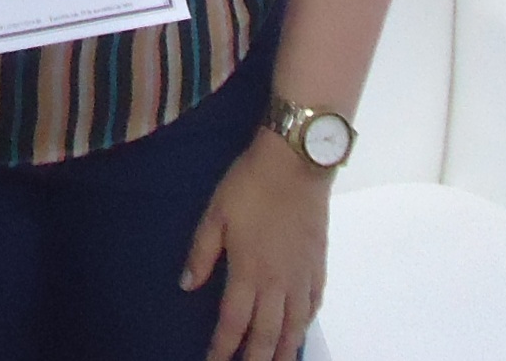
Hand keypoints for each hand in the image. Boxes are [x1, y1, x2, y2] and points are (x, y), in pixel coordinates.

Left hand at [181, 130, 329, 360]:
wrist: (297, 164)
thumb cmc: (250, 186)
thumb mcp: (215, 214)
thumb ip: (201, 253)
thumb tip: (187, 286)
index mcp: (248, 272)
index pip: (233, 323)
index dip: (222, 348)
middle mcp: (277, 283)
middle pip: (266, 335)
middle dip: (255, 360)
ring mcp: (302, 277)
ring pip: (294, 327)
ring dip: (283, 351)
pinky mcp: (318, 265)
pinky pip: (313, 305)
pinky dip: (305, 324)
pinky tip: (300, 330)